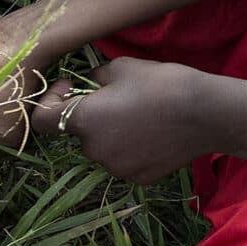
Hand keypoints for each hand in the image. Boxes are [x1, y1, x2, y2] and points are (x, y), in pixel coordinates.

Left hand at [32, 57, 207, 182]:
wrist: (205, 113)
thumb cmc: (161, 83)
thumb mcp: (121, 67)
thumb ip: (95, 77)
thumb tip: (89, 83)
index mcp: (83, 120)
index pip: (41, 119)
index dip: (50, 100)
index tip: (70, 87)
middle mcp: (93, 150)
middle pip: (79, 133)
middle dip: (89, 115)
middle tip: (116, 98)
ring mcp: (116, 168)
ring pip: (103, 148)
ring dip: (111, 133)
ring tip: (140, 115)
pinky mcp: (138, 178)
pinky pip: (125, 161)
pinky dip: (131, 149)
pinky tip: (154, 133)